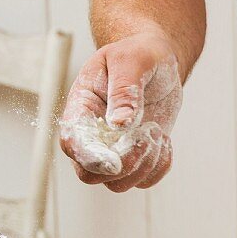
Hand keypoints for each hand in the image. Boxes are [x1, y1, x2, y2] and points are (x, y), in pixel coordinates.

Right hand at [59, 31, 181, 191]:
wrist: (156, 61)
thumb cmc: (138, 54)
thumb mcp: (132, 61)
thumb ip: (125, 90)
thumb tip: (119, 124)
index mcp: (81, 107)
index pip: (72, 142)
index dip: (90, 157)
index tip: (116, 158)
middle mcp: (93, 134)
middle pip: (89, 174)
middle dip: (123, 165)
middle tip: (148, 135)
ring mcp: (113, 149)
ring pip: (118, 183)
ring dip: (144, 165)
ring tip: (156, 132)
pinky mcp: (136, 156)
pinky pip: (144, 180)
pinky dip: (159, 167)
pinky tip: (164, 141)